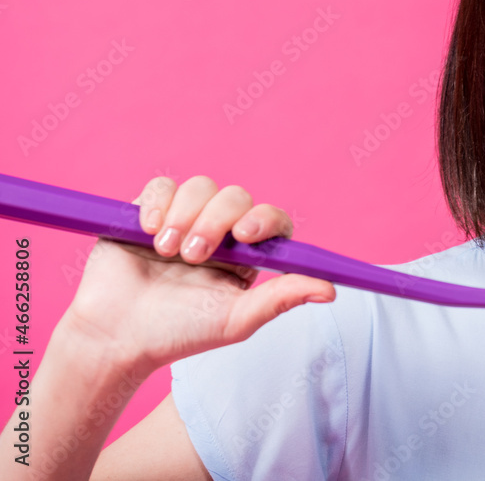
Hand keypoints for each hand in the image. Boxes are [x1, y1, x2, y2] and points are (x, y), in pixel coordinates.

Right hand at [61, 175, 336, 376]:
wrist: (116, 336)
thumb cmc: (179, 332)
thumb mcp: (236, 321)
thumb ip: (281, 299)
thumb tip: (332, 290)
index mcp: (246, 255)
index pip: (271, 220)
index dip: (264, 219)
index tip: (247, 234)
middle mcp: (220, 231)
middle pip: (236, 197)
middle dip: (215, 222)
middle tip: (194, 257)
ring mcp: (184, 218)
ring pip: (201, 186)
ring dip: (185, 217)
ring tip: (168, 252)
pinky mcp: (149, 210)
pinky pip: (162, 185)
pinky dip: (158, 203)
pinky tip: (149, 231)